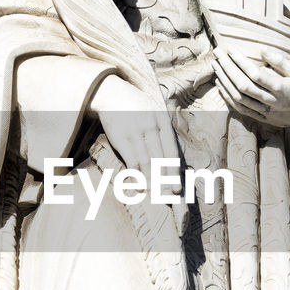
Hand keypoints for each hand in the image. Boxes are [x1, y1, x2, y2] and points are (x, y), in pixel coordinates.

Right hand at [88, 75, 181, 192]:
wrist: (111, 94)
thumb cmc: (136, 107)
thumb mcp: (155, 112)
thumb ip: (164, 132)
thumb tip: (175, 157)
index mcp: (162, 121)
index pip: (172, 151)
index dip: (175, 171)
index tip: (178, 187)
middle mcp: (150, 127)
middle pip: (161, 160)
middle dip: (166, 180)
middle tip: (170, 195)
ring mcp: (135, 133)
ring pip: (147, 162)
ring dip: (152, 181)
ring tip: (156, 194)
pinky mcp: (121, 138)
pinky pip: (131, 161)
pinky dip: (136, 175)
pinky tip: (139, 186)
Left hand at [213, 46, 289, 131]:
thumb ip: (280, 61)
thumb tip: (262, 50)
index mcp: (281, 89)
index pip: (255, 74)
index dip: (241, 61)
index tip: (230, 49)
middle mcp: (270, 101)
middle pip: (243, 85)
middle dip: (227, 68)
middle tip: (217, 53)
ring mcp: (263, 111)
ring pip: (238, 97)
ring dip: (224, 80)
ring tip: (215, 65)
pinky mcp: (258, 117)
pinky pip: (238, 107)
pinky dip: (226, 95)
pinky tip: (219, 83)